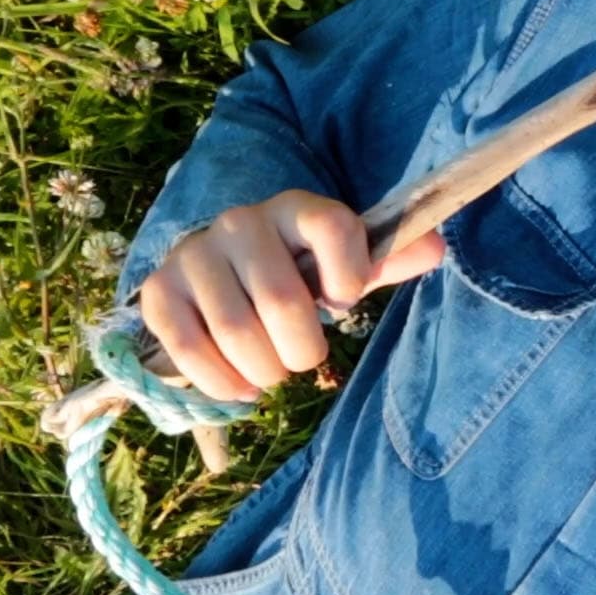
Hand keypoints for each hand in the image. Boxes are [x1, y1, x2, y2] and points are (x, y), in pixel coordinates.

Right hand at [138, 189, 444, 402]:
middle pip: (283, 301)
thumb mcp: (347, 262)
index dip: (349, 275)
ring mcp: (195, 254)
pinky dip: (221, 382)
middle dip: (303, 349)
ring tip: (273, 371)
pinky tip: (241, 386)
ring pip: (237, 331)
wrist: (227, 269)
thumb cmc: (303, 270)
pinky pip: (187, 348)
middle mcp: (242, 222)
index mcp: (298, 208)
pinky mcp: (159, 290)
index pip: (334, 227)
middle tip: (305, 357)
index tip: (344, 301)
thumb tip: (436, 249)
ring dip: (264, 371)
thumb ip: (387, 258)